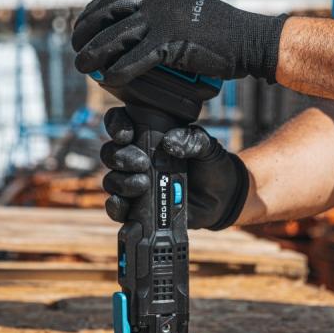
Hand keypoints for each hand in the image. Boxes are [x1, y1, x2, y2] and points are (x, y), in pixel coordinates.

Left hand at [72, 0, 287, 86]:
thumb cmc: (221, 32)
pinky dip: (118, 71)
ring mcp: (163, 21)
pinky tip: (108, 80)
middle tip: (75, 48)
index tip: (80, 27)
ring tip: (81, 66)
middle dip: (85, 32)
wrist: (249, 39)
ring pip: (116, 38)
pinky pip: (135, 59)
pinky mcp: (171, 44)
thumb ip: (163, 14)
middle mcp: (156, 1)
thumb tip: (142, 26)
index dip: (92, 12)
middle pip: (107, 15)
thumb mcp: (185, 12)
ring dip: (94, 53)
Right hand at [100, 107, 248, 229]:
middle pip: (111, 153)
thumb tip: (169, 142)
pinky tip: (125, 209)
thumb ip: (193, 140)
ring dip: (121, 183)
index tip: (126, 135)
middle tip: (142, 164)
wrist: (222, 198)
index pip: (120, 124)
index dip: (116, 126)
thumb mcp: (207, 147)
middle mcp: (136, 158)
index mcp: (149, 136)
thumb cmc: (211, 165)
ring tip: (143, 185)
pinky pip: (117, 208)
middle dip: (121, 158)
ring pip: (112, 180)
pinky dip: (117, 208)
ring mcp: (135, 183)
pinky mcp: (137, 208)